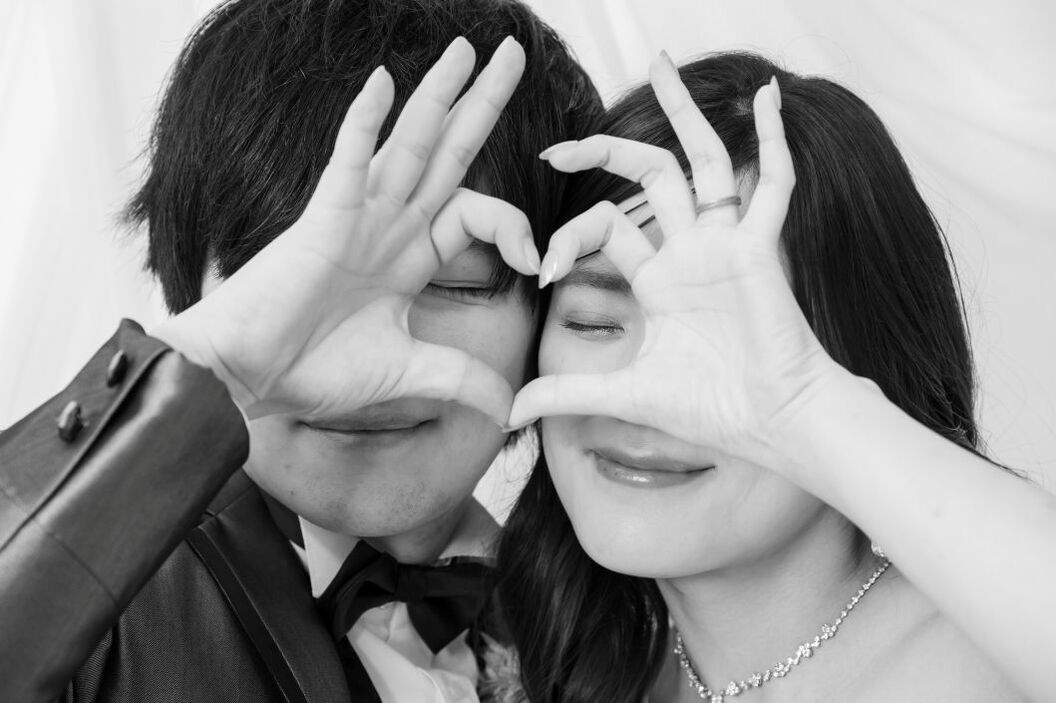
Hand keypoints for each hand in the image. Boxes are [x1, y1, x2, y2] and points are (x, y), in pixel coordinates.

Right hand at [154, 37, 536, 425]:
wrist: (248, 381)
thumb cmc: (312, 372)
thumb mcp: (409, 376)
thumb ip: (460, 379)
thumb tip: (506, 408)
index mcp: (410, 257)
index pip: (476, 213)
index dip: (514, 227)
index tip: (535, 263)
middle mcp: (389, 227)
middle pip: (447, 154)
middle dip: (481, 105)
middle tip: (513, 54)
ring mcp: (357, 219)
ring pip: (407, 144)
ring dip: (437, 96)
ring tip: (469, 50)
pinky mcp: (322, 221)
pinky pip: (348, 163)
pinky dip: (363, 123)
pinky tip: (383, 82)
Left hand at [508, 54, 847, 467]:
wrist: (772, 426)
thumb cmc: (712, 412)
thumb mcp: (623, 395)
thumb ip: (567, 393)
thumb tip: (507, 412)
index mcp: (660, 279)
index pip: (608, 225)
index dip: (570, 234)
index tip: (542, 268)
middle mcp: (691, 252)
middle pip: (650, 176)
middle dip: (605, 151)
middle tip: (561, 144)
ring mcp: (727, 245)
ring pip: (702, 161)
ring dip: (682, 113)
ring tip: (659, 63)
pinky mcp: (761, 249)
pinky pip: (773, 185)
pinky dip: (773, 140)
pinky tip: (768, 95)